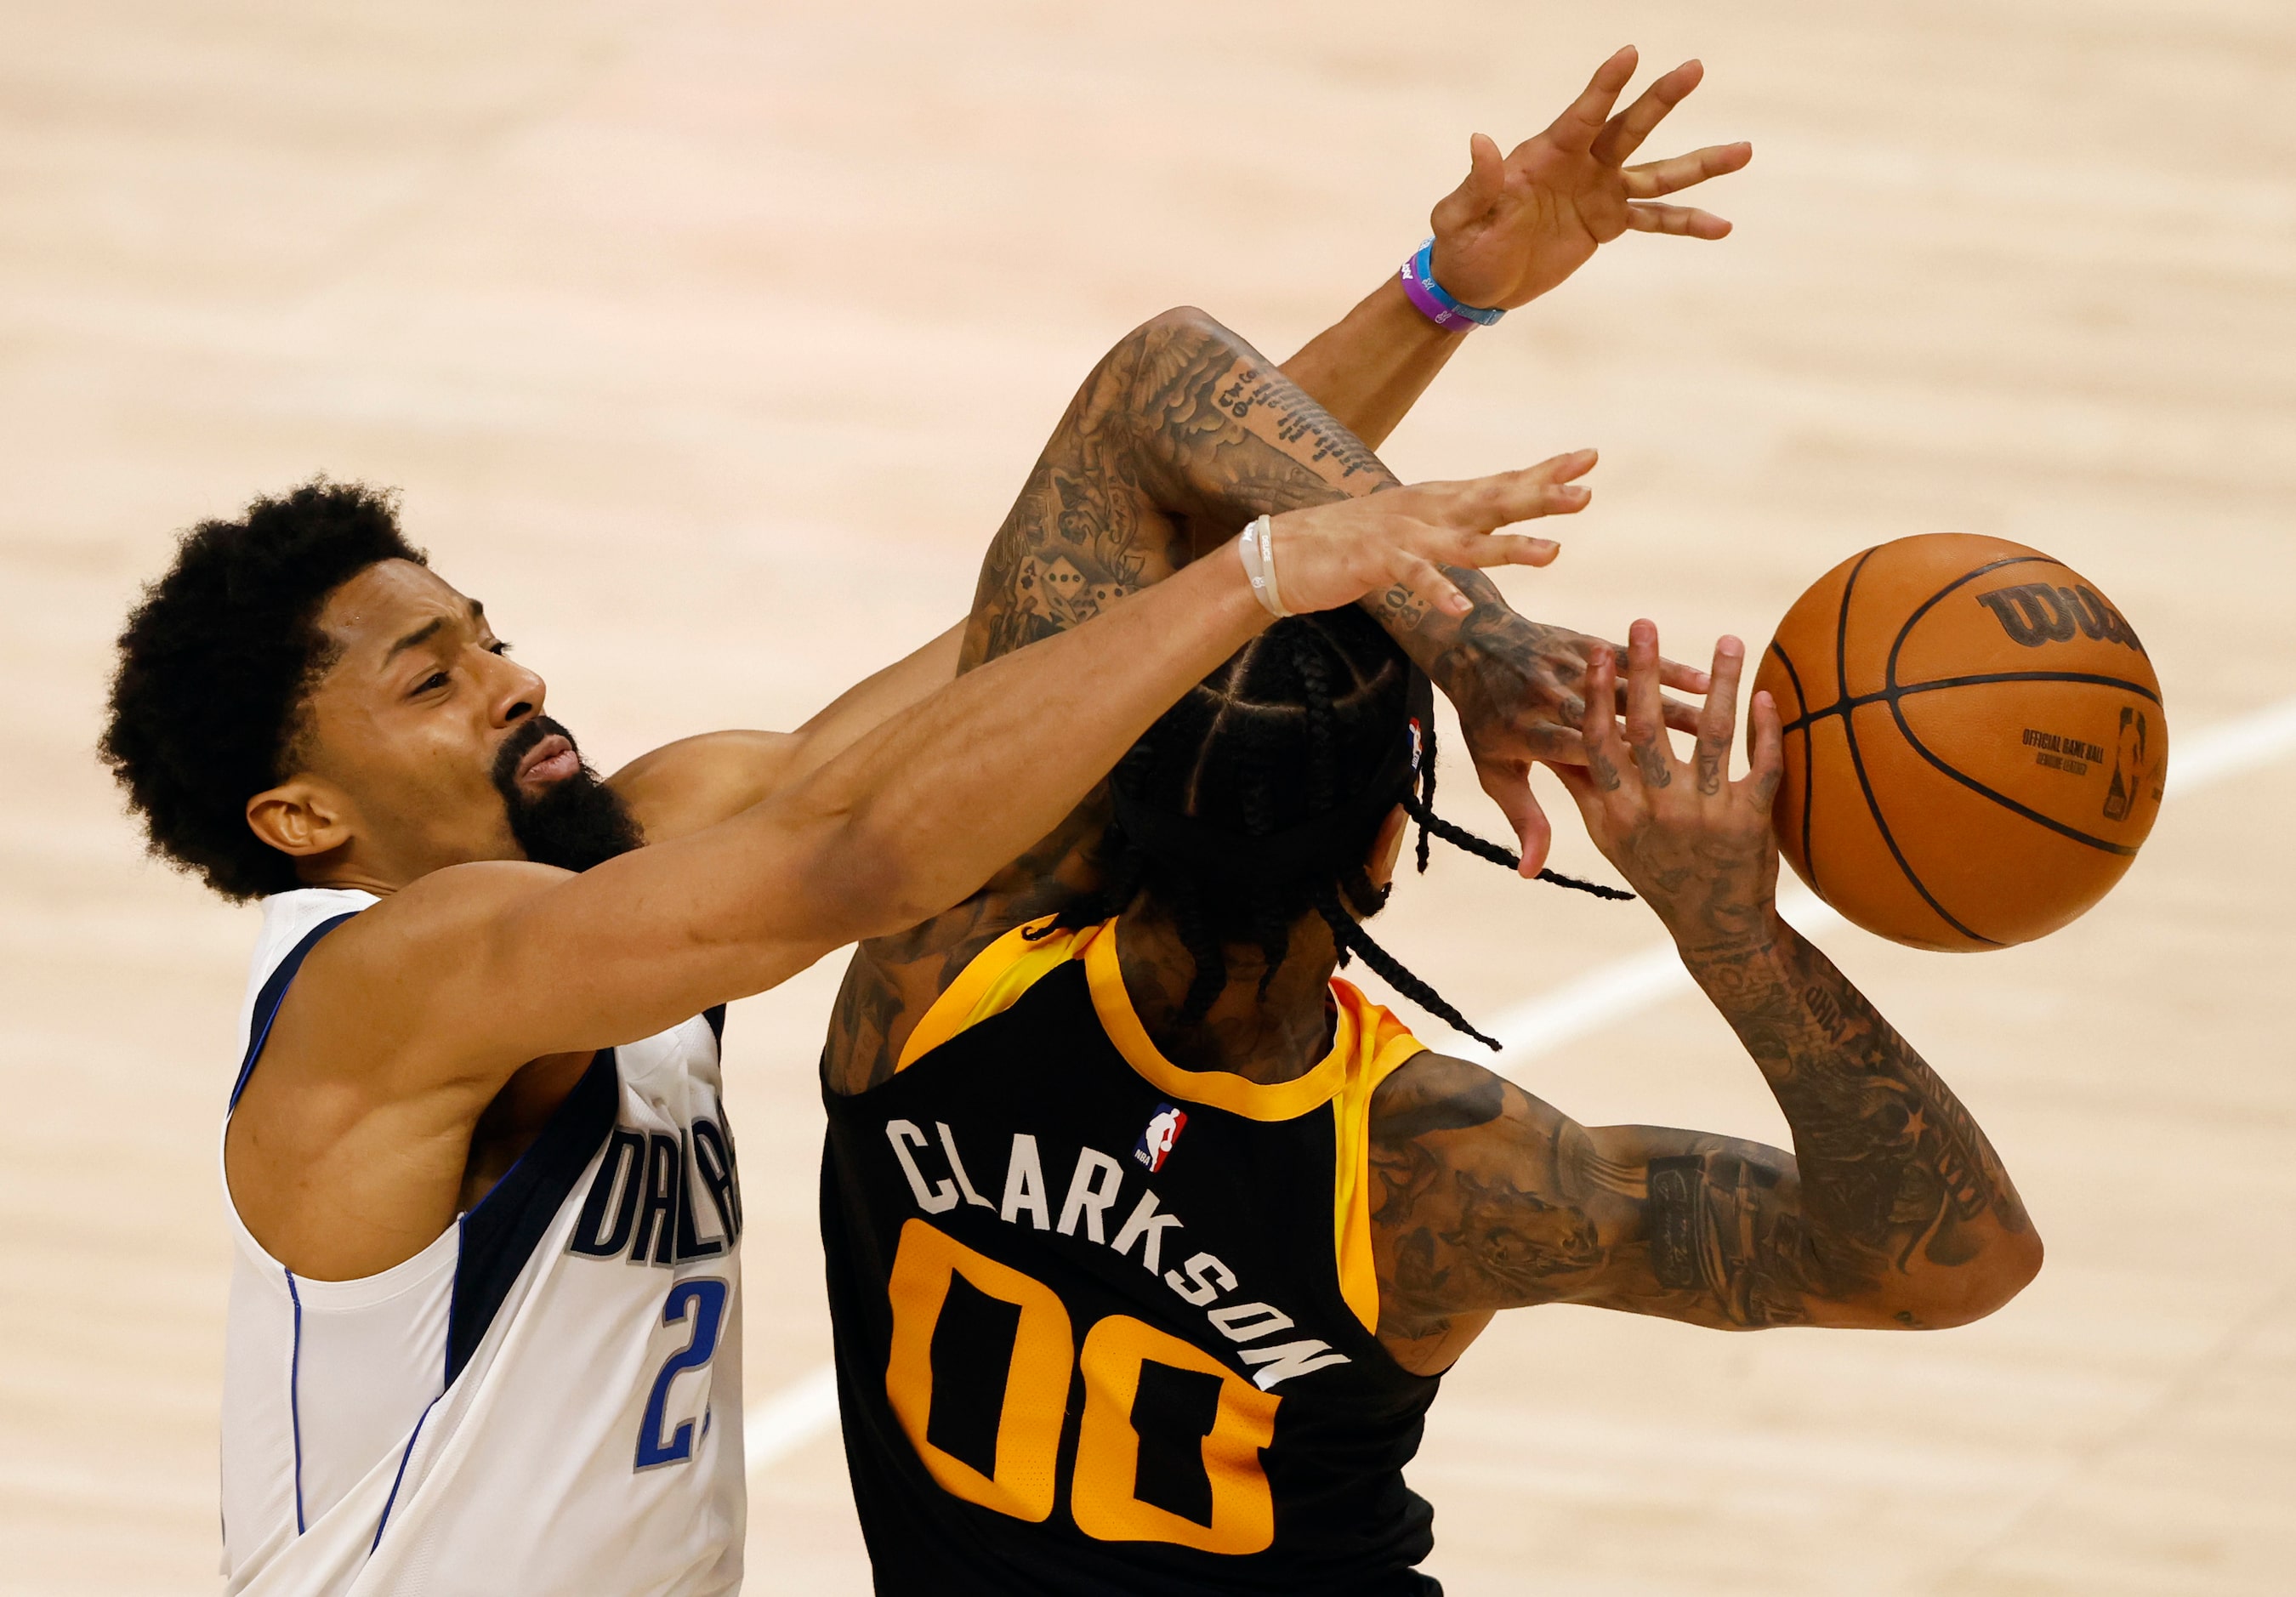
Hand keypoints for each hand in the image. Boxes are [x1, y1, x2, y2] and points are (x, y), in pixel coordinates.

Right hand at [1267, 460, 1590, 617]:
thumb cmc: (1349, 543)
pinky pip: (1414, 579)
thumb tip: (1488, 524)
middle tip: (1585, 493)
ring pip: (1467, 542)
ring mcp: (1403, 535)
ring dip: (1511, 547)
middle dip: (1540, 497)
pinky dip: (1439, 592)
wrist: (1284, 550)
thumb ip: (1449, 526)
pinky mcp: (1376, 561)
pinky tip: (1463, 609)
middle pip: (1493, 501)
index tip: (1589, 459)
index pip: (1500, 482)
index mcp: (1438, 501)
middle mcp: (1428, 510)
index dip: (1544, 471)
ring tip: (1554, 553)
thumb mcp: (1410, 528)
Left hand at [1428, 47, 1751, 310]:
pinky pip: (1654, 219)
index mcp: (1545, 155)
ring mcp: (1599, 192)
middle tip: (1694, 68)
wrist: (1476, 284)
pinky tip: (1721, 226)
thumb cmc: (1461, 246)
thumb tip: (1480, 141)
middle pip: (1628, 128)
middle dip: (1660, 100)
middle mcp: (1580, 165)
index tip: (1629, 54)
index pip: (1581, 115)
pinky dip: (1686, 223)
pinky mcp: (1608, 223)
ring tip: (1743, 151)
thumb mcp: (1459, 217)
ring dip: (1699, 164)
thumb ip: (1476, 183)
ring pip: (1657, 173)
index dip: (1605, 86)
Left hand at [1441, 615, 1710, 876]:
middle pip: (1605, 720)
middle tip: (1698, 757)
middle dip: (1651, 735)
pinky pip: (1627, 659)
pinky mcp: (1581, 644)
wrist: (1470, 648)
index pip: (1570, 753)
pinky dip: (1662, 668)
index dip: (1609, 769)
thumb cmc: (1487, 724)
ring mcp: (1565, 669)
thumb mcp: (1495, 772)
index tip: (1650, 795)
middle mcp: (1546, 699)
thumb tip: (1531, 873)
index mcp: (1526, 734)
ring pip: (1622, 689)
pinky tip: (1704, 680)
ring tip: (1711, 720)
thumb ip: (1523, 818)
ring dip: (1667, 703)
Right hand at [1551, 620, 1782, 951]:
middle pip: (1647, 729)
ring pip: (1712, 736)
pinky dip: (1766, 729)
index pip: (1598, 744)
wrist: (1715, 929)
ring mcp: (1705, 815)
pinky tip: (1766, 693)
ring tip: (1729, 638)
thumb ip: (1587, 790)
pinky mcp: (1750, 822)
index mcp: (1618, 812)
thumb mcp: (1610, 839)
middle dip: (1643, 673)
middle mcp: (1657, 810)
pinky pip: (1760, 766)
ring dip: (1721, 684)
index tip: (1594, 652)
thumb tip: (1559, 746)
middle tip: (1643, 624)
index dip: (1596, 696)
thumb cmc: (1657, 876)